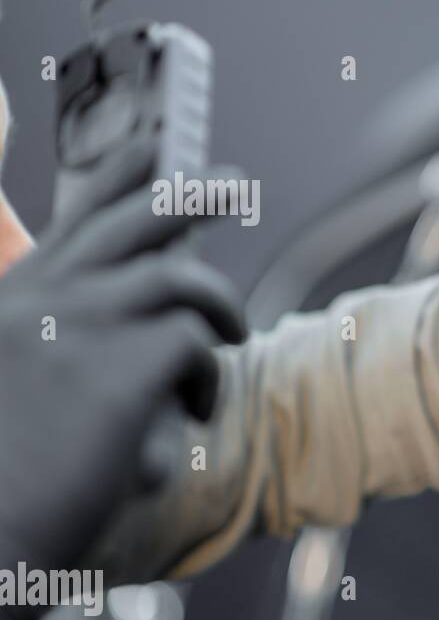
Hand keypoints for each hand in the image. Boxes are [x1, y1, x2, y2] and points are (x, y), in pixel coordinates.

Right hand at [0, 183, 244, 619]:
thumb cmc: (10, 475)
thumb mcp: (22, 385)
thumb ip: (67, 340)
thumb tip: (158, 312)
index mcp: (13, 299)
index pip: (76, 218)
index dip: (122, 174)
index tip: (159, 144)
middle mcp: (40, 298)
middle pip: (135, 217)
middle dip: (194, 190)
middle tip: (236, 182)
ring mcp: (75, 326)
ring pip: (180, 280)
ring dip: (217, 308)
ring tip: (232, 336)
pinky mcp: (115, 368)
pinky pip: (193, 343)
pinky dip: (205, 378)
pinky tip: (191, 413)